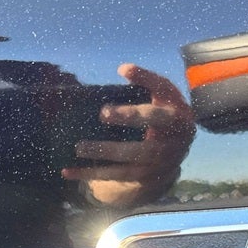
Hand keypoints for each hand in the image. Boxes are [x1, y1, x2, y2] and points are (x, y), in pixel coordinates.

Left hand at [66, 64, 194, 207]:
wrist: (179, 145)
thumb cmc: (166, 111)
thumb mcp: (165, 93)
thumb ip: (148, 80)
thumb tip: (123, 69)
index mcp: (177, 124)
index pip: (156, 119)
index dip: (132, 115)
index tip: (104, 111)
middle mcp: (170, 150)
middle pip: (144, 150)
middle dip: (117, 141)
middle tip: (97, 120)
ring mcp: (156, 168)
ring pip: (127, 167)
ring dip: (102, 158)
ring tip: (78, 149)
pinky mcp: (141, 179)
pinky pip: (114, 178)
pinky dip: (90, 175)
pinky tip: (68, 171)